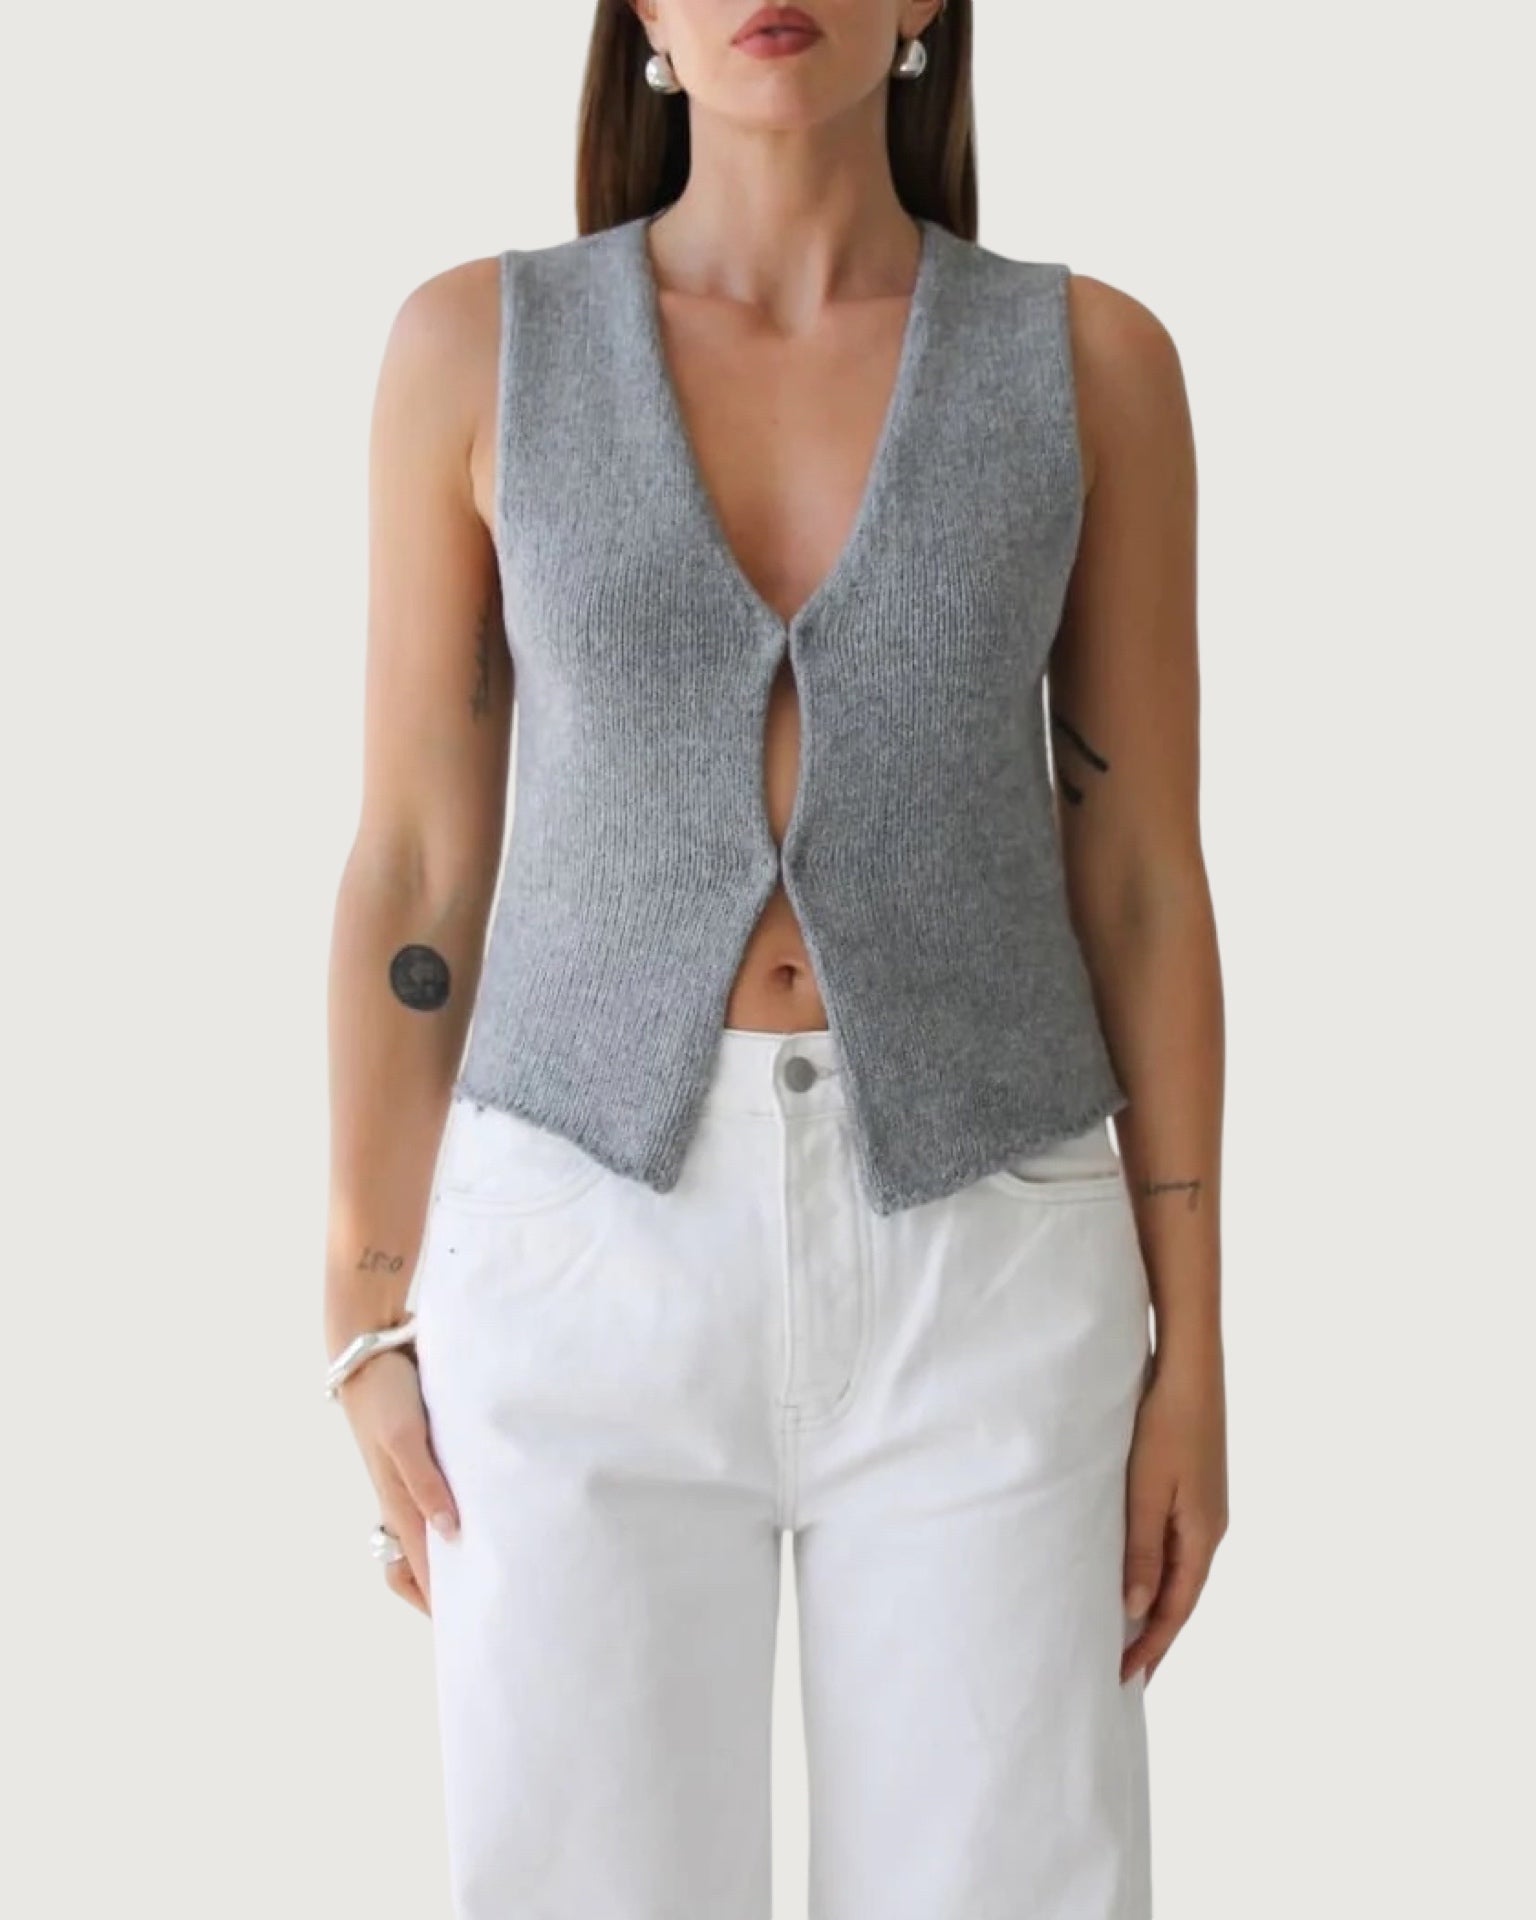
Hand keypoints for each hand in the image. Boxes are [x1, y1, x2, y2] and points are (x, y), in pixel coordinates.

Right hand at [337, 1349, 459, 1614]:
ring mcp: (409, 1476)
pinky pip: (436, 1499)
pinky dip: (452, 1516)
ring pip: (428, 1533)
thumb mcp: (405, 1437)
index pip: (420, 1568)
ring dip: (450, 1554)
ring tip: (488, 1569)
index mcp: (397, 1501)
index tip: (468, 1632)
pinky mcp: (419, 1453)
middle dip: (442, 1590)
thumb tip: (450, 1534)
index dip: (441, 1602)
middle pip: (418, 1561)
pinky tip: (482, 1512)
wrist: (369, 1348)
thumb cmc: (386, 1393)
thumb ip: (426, 1483)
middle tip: (480, 1609)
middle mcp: (402, 1496)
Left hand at [1120, 1348, 1227, 1685]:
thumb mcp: (1147, 1490)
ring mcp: (1206, 1509)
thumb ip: (1141, 1549)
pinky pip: (1178, 1547)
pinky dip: (1161, 1572)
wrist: (1191, 1370)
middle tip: (1128, 1673)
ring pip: (1181, 1573)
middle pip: (1182, 1597)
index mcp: (1203, 1536)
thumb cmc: (1166, 1425)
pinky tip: (1142, 1575)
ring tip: (1130, 1635)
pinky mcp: (1196, 1490)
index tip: (1125, 1679)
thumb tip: (1134, 1609)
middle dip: (1156, 1636)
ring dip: (1158, 1605)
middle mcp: (1211, 1529)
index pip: (1176, 1608)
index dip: (1151, 1645)